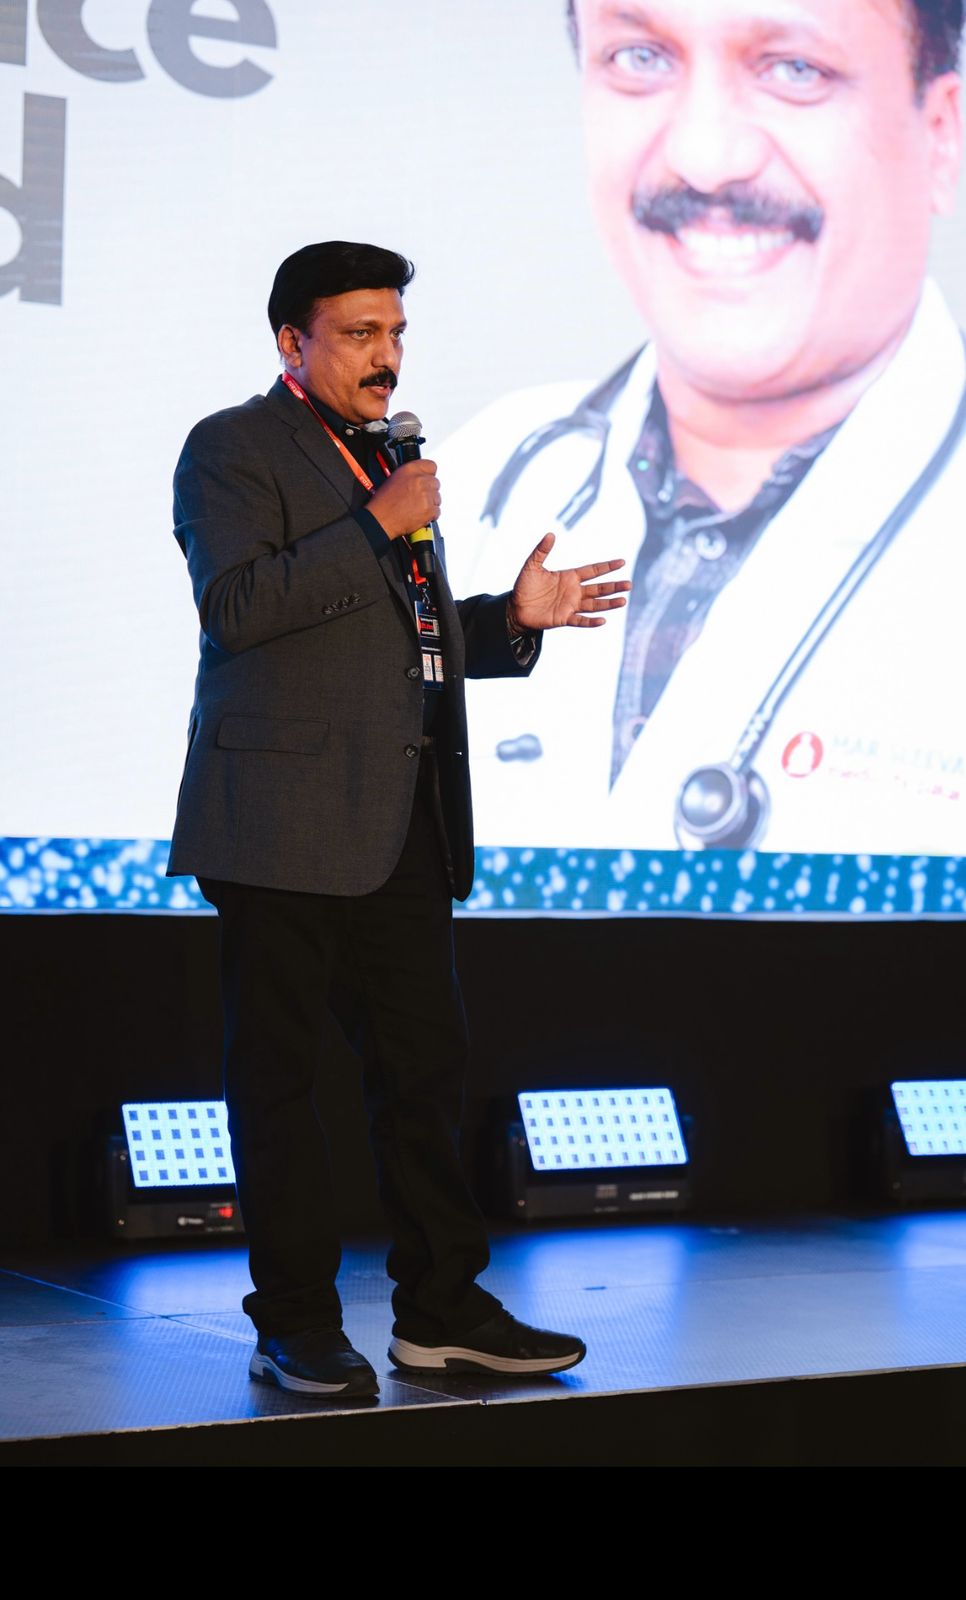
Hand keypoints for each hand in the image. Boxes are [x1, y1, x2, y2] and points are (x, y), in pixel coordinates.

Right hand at [368, 459, 440, 540]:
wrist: (381, 519)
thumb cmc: (384, 502)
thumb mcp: (394, 478)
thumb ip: (411, 476)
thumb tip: (420, 477)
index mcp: (410, 470)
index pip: (431, 466)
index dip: (429, 475)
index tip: (427, 479)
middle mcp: (419, 480)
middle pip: (436, 483)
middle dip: (429, 491)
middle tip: (419, 497)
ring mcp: (426, 495)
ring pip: (437, 498)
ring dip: (430, 503)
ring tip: (417, 507)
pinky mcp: (429, 510)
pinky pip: (437, 511)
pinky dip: (430, 515)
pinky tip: (419, 514)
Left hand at [508, 533, 629, 631]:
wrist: (516, 607)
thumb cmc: (524, 586)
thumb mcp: (532, 565)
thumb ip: (541, 551)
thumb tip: (551, 534)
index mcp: (570, 576)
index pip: (593, 570)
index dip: (607, 567)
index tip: (622, 562)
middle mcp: (574, 591)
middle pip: (598, 588)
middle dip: (613, 586)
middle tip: (629, 585)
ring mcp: (571, 605)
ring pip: (594, 604)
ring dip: (608, 603)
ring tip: (623, 601)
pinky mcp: (564, 619)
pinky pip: (580, 620)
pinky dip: (591, 621)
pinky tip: (602, 620)